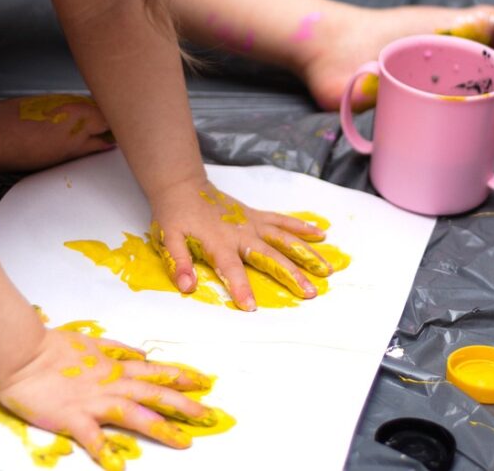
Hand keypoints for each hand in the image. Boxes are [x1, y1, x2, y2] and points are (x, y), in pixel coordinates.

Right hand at [0, 328, 215, 469]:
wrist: (21, 354)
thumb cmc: (51, 348)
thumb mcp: (91, 343)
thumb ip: (117, 349)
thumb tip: (140, 353)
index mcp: (114, 367)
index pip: (154, 371)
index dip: (181, 375)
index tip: (204, 381)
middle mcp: (110, 383)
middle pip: (154, 393)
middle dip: (184, 405)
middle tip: (210, 414)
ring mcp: (93, 401)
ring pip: (135, 413)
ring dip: (161, 427)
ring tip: (184, 441)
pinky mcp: (73, 417)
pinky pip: (92, 437)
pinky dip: (104, 451)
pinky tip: (117, 466)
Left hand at [148, 179, 331, 310]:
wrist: (184, 186)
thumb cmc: (175, 216)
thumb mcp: (168, 239)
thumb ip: (179, 261)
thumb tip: (186, 286)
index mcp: (218, 242)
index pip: (231, 269)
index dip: (240, 287)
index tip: (251, 307)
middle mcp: (241, 233)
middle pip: (270, 256)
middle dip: (290, 274)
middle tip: (309, 292)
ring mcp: (252, 223)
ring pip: (284, 239)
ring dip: (305, 253)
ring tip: (326, 269)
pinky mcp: (257, 216)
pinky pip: (282, 221)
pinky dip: (301, 227)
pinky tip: (321, 234)